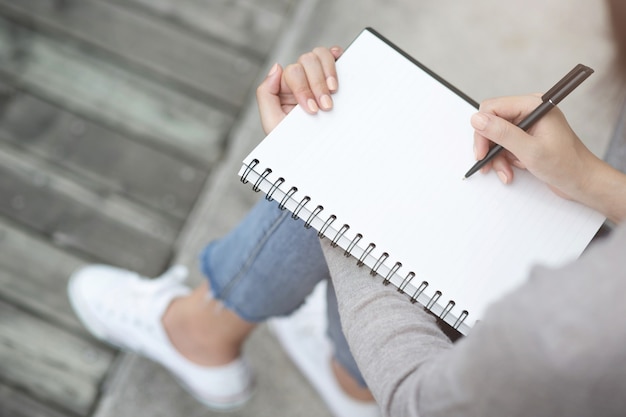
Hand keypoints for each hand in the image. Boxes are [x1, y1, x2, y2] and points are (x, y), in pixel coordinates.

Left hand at [256, 46, 342, 133]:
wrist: (313, 156)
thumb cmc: (293, 141)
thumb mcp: (273, 123)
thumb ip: (266, 94)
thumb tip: (276, 67)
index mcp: (285, 87)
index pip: (293, 72)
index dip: (303, 88)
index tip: (312, 110)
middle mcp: (300, 79)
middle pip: (307, 61)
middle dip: (317, 84)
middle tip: (326, 107)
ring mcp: (317, 76)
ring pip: (320, 55)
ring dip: (328, 72)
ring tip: (334, 92)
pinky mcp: (333, 78)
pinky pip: (334, 56)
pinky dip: (337, 56)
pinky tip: (340, 64)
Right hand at [471, 95, 625, 222]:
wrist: (583, 181)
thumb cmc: (566, 165)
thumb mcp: (530, 150)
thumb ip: (502, 133)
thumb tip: (477, 119)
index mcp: (533, 105)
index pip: (492, 108)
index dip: (483, 129)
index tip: (481, 151)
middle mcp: (529, 112)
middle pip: (492, 123)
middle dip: (489, 146)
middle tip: (488, 164)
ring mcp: (528, 125)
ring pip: (496, 137)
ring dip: (497, 157)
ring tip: (506, 172)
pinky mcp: (526, 138)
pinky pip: (504, 146)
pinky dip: (504, 160)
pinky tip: (511, 171)